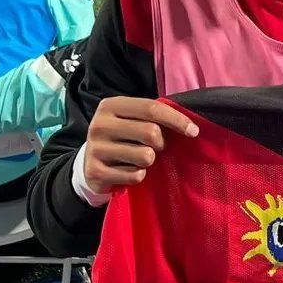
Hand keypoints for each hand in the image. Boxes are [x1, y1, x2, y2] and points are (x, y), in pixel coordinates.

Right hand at [83, 97, 198, 193]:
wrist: (89, 163)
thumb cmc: (122, 138)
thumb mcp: (132, 120)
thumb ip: (154, 117)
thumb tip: (191, 127)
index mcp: (111, 105)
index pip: (151, 108)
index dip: (177, 120)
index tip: (194, 131)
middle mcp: (100, 124)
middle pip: (151, 132)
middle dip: (161, 143)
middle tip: (156, 147)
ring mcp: (95, 148)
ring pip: (145, 156)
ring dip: (149, 161)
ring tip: (139, 159)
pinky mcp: (95, 172)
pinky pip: (135, 176)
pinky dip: (138, 176)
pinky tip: (127, 171)